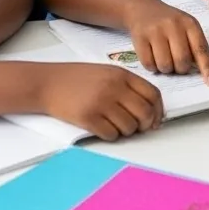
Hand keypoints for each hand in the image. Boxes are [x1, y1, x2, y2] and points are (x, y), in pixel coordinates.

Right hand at [40, 63, 162, 140]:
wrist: (50, 82)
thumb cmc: (79, 79)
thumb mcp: (107, 73)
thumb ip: (127, 87)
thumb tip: (149, 110)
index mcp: (122, 74)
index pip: (153, 94)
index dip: (158, 110)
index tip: (155, 119)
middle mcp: (115, 87)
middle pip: (145, 112)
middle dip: (145, 125)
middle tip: (137, 127)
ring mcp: (102, 103)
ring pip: (129, 127)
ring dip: (126, 131)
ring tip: (115, 125)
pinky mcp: (89, 118)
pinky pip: (112, 135)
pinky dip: (111, 135)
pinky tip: (103, 127)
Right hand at [123, 0, 208, 84]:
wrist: (143, 8)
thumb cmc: (169, 22)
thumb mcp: (185, 26)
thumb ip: (195, 45)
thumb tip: (204, 73)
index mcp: (189, 23)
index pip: (201, 49)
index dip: (207, 68)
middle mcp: (173, 25)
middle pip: (182, 61)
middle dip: (181, 69)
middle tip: (177, 62)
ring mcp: (155, 31)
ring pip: (165, 66)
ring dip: (165, 69)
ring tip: (164, 58)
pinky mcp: (140, 38)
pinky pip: (149, 65)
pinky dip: (152, 67)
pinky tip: (152, 56)